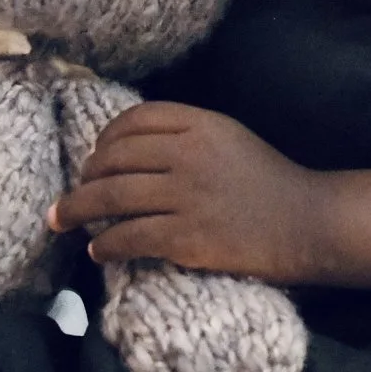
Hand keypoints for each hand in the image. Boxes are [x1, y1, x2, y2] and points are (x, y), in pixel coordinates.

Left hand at [51, 103, 328, 283]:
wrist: (308, 223)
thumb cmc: (269, 181)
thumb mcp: (230, 137)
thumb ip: (187, 134)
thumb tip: (127, 150)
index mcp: (200, 123)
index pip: (134, 120)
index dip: (105, 138)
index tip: (94, 157)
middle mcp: (188, 154)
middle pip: (113, 159)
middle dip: (83, 178)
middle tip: (72, 195)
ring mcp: (186, 196)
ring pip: (110, 198)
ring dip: (77, 211)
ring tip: (62, 222)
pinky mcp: (186, 238)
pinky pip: (129, 238)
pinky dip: (106, 245)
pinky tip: (98, 251)